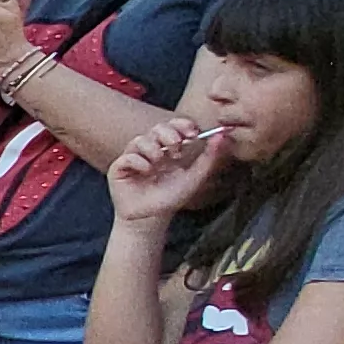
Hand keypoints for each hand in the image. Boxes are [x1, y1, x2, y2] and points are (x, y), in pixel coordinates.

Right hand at [104, 118, 230, 223]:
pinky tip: (146, 172)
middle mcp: (151, 150)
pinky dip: (138, 161)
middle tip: (176, 148)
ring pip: (141, 139)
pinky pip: (128, 156)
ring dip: (153, 148)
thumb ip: (209, 158)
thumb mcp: (194, 178)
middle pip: (157, 128)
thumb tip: (223, 135)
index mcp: (169, 149)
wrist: (150, 218)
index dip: (182, 124)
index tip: (192, 134)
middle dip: (168, 134)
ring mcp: (134, 157)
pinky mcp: (120, 168)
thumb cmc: (170, 197)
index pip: (174, 126)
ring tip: (159, 163)